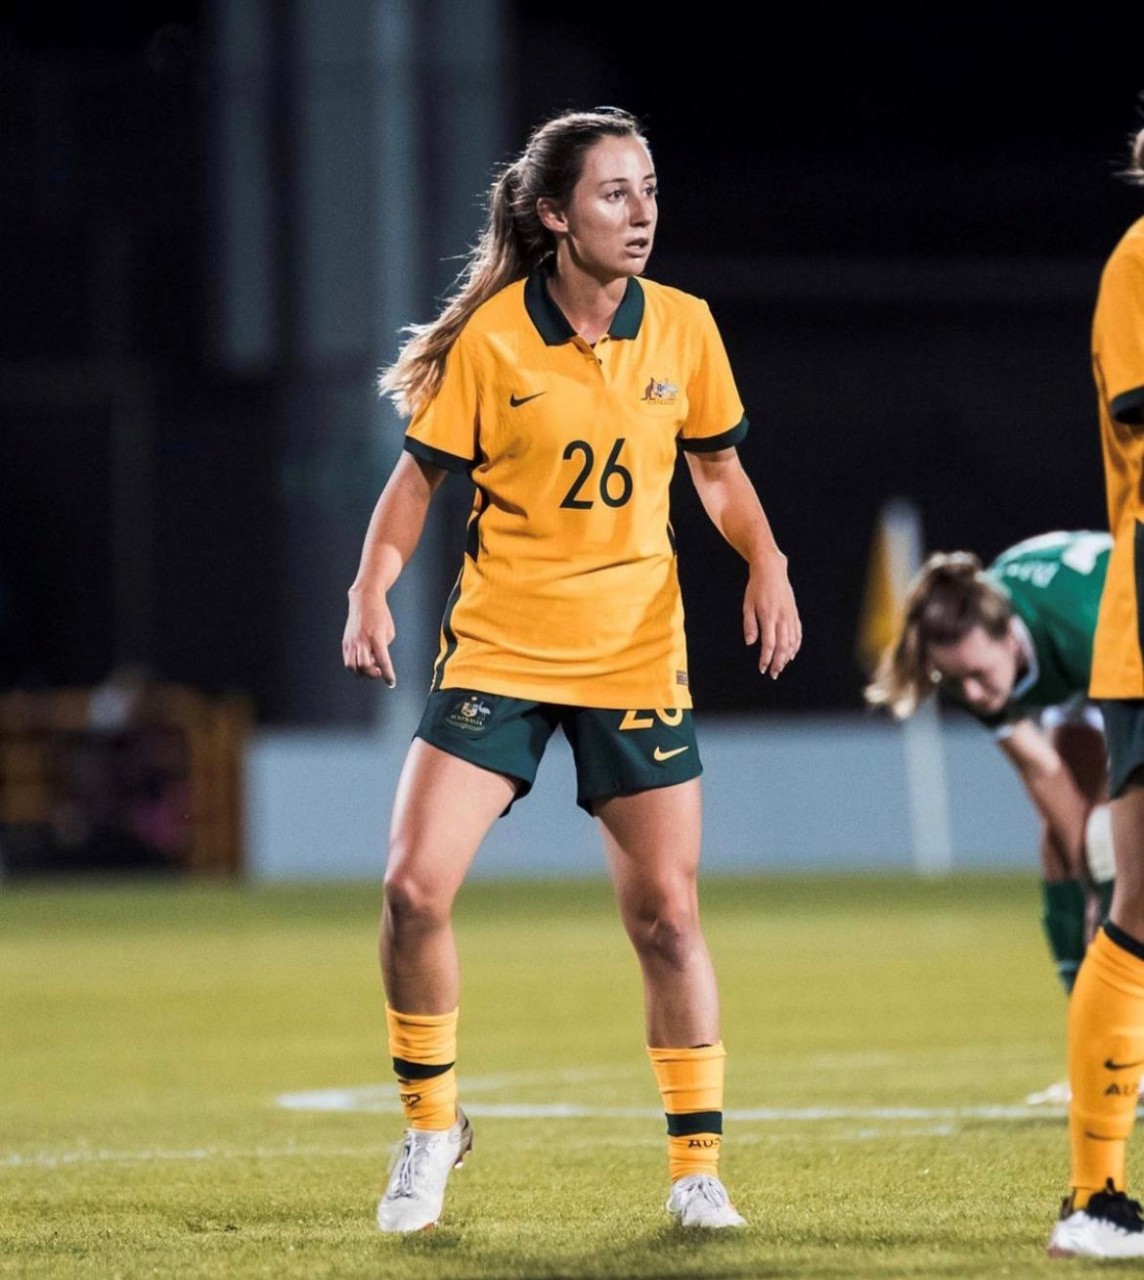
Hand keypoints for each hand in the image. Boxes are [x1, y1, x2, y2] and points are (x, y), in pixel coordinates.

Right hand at [342, 587, 396, 686]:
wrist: (365, 600)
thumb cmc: (380, 615)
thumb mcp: (389, 632)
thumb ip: (383, 649)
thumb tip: (375, 663)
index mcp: (377, 638)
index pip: (383, 662)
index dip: (388, 675)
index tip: (391, 683)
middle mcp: (362, 641)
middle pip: (364, 667)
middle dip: (373, 674)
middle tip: (379, 672)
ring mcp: (352, 641)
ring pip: (351, 666)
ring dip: (361, 672)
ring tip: (369, 667)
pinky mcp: (345, 641)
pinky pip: (347, 659)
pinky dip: (355, 665)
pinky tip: (362, 660)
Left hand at [743, 551, 801, 678]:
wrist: (771, 571)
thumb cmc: (756, 588)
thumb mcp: (747, 605)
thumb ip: (750, 625)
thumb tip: (750, 643)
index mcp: (769, 616)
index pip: (769, 644)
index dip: (766, 658)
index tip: (762, 668)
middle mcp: (782, 618)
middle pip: (783, 646)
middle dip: (778, 663)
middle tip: (773, 674)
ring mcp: (790, 616)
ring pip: (792, 642)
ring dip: (787, 656)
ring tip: (781, 667)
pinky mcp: (794, 613)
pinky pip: (798, 633)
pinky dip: (795, 646)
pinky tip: (791, 654)